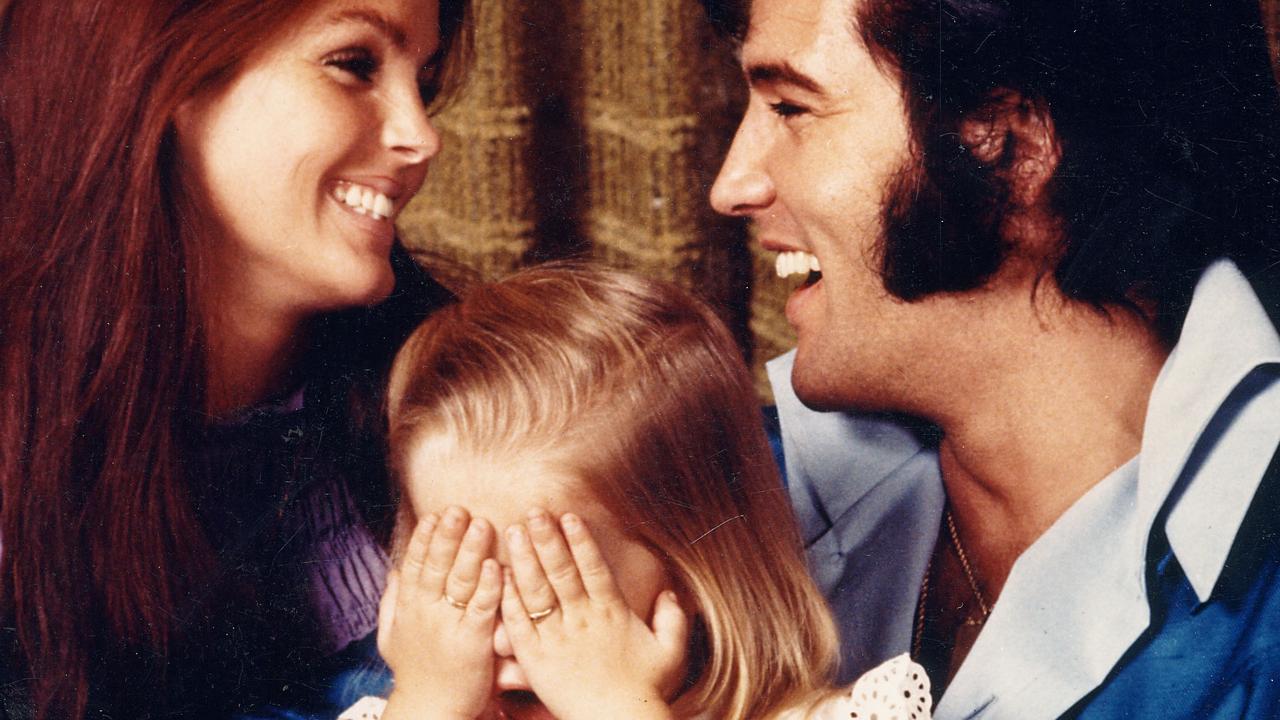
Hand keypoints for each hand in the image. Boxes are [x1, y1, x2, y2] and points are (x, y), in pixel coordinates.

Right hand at [377, 507, 500, 719]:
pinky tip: (496, 566)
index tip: (434, 515)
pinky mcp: (473, 642)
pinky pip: (481, 608)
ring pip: (459, 581)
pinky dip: (489, 586)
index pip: (414, 565)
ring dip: (470, 551)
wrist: (430, 711)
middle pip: (436, 566)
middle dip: (447, 535)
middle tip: (458, 509)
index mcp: (408, 609)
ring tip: (481, 524)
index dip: (424, 539)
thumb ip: (392, 602)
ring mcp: (448, 627)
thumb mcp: (392, 637)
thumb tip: (394, 571)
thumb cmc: (416, 673)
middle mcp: (425, 613)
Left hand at [500, 509, 687, 719]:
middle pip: (562, 571)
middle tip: (534, 511)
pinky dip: (508, 598)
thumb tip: (670, 592)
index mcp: (612, 613)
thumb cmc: (645, 691)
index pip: (594, 568)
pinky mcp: (536, 659)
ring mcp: (557, 638)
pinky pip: (519, 624)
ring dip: (525, 559)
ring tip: (515, 531)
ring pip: (537, 591)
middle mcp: (583, 619)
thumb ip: (673, 619)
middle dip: (547, 539)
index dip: (581, 541)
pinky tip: (499, 575)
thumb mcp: (670, 652)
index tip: (569, 516)